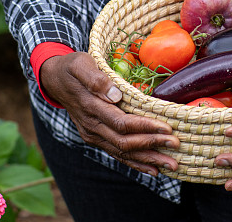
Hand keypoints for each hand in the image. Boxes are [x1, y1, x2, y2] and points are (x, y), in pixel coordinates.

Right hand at [39, 52, 179, 176]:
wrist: (55, 79)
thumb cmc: (72, 67)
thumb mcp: (81, 64)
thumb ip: (96, 79)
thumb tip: (115, 94)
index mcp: (91, 108)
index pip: (121, 123)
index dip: (145, 127)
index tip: (167, 128)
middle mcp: (92, 127)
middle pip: (125, 142)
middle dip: (152, 145)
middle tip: (176, 146)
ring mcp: (93, 135)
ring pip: (123, 153)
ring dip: (148, 159)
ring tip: (171, 165)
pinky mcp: (96, 137)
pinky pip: (117, 153)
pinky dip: (135, 163)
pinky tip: (152, 169)